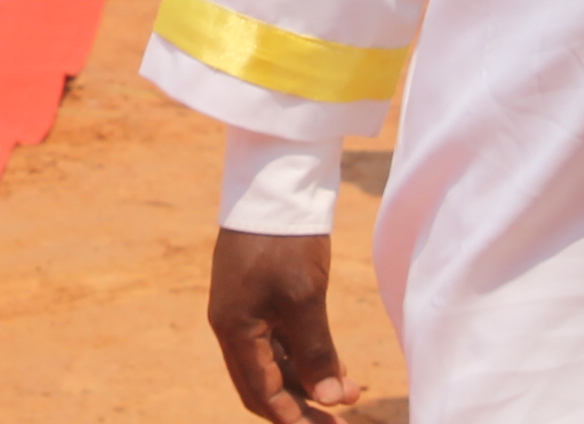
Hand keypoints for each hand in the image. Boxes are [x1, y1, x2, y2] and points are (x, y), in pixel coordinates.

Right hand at [208, 230, 360, 421]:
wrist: (275, 184)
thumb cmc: (286, 241)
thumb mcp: (305, 298)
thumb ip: (316, 353)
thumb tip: (330, 400)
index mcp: (235, 330)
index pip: (261, 393)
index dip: (294, 419)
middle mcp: (232, 326)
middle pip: (263, 385)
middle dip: (302, 407)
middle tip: (341, 422)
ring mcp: (242, 310)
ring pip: (273, 365)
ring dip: (308, 382)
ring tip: (350, 391)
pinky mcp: (256, 296)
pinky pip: (276, 342)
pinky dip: (303, 358)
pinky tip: (335, 364)